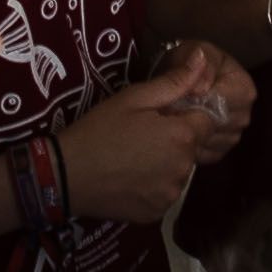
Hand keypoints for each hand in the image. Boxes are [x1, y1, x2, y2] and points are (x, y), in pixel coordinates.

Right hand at [53, 48, 245, 226]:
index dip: (185, 115)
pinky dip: (154, 186)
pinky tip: (130, 178)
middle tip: (141, 135)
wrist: (64, 175)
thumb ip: (174, 82)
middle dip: (175, 139)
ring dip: (166, 163)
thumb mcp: (134, 98)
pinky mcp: (156, 213)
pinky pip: (165, 193)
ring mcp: (171, 195)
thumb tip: (203, 58)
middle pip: (193, 147)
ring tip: (133, 157)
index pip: (207, 121)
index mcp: (183, 137)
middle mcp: (185, 169)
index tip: (160, 116)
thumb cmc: (98, 130)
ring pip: (179, 171)